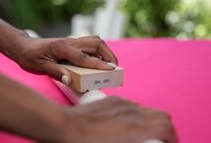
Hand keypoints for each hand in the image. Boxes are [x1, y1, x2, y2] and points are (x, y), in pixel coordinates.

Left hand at [15, 35, 117, 84]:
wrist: (23, 46)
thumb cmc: (29, 56)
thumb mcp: (39, 67)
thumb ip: (56, 72)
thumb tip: (71, 80)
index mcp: (61, 47)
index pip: (84, 57)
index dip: (99, 64)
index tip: (111, 70)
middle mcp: (69, 42)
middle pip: (96, 43)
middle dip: (109, 54)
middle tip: (114, 68)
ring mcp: (72, 41)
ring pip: (95, 41)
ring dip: (105, 51)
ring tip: (109, 64)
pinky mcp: (72, 43)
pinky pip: (90, 43)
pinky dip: (99, 51)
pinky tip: (98, 60)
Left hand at [58, 97, 177, 142]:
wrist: (66, 127)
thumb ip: (134, 141)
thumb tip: (139, 140)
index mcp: (135, 128)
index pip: (167, 126)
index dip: (173, 137)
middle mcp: (132, 113)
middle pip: (162, 116)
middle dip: (166, 128)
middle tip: (159, 139)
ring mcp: (122, 104)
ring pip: (146, 110)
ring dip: (148, 121)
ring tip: (139, 131)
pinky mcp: (112, 100)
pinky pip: (130, 105)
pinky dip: (133, 114)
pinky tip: (122, 121)